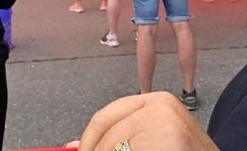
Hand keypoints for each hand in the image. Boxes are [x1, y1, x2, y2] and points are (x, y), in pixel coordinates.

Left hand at [77, 93, 217, 150]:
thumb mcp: (158, 138)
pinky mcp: (168, 145)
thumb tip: (78, 145)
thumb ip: (123, 137)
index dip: (88, 141)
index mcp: (158, 101)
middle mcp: (161, 108)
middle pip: (107, 138)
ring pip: (116, 150)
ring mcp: (166, 129)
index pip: (105, 117)